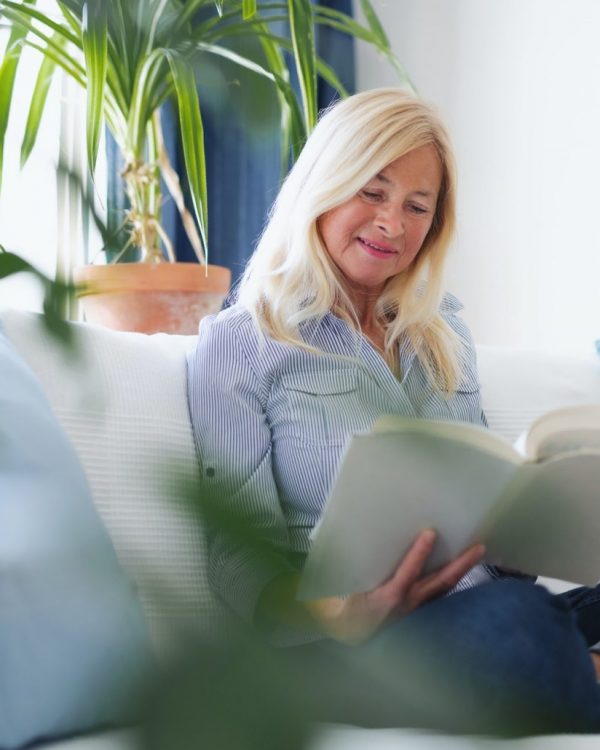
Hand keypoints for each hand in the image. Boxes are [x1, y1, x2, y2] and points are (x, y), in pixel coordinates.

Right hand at [306, 529, 484, 644]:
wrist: (342, 636)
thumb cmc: (338, 609)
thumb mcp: (339, 589)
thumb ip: (350, 569)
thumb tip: (349, 543)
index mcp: (388, 598)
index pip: (409, 572)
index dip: (420, 553)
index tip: (431, 533)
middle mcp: (406, 604)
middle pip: (440, 582)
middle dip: (461, 564)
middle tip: (479, 547)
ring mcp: (413, 609)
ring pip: (442, 590)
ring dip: (459, 573)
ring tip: (473, 555)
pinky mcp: (412, 611)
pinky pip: (434, 595)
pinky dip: (446, 582)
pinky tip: (452, 572)